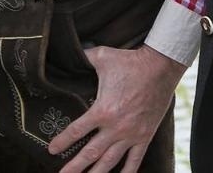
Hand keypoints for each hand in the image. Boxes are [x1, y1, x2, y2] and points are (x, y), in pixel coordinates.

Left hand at [51, 44, 185, 172]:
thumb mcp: (102, 56)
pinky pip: (135, 160)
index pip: (77, 131)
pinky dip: (127, 172)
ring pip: (110, 162)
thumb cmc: (130, 61)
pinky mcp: (145, 136)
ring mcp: (131, 134)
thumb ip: (85, 57)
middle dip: (75, 167)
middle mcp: (115, 127)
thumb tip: (72, 52)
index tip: (52, 150)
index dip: (63, 142)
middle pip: (90, 153)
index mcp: (102, 110)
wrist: (161, 67)